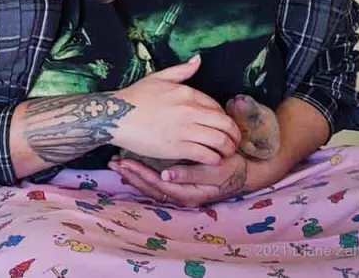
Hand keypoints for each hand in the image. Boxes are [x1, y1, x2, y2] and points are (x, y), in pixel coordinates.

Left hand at [110, 152, 248, 207]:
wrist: (244, 173)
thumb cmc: (230, 169)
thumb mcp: (214, 171)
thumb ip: (191, 173)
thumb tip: (165, 174)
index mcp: (188, 195)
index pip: (157, 185)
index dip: (141, 175)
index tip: (126, 162)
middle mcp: (180, 197)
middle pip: (149, 188)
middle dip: (131, 175)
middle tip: (114, 162)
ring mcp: (179, 192)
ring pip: (150, 187)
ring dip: (133, 175)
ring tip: (117, 163)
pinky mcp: (178, 185)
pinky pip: (155, 183)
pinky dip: (142, 175)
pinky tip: (131, 166)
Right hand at [111, 55, 241, 165]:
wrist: (115, 116)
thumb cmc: (135, 97)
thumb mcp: (158, 77)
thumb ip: (181, 70)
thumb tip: (198, 59)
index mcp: (188, 93)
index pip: (218, 108)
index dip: (223, 118)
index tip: (222, 126)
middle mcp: (190, 111)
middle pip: (226, 125)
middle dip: (234, 136)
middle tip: (233, 142)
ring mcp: (185, 130)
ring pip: (220, 141)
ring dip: (227, 149)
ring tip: (225, 153)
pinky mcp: (178, 148)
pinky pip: (206, 155)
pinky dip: (214, 159)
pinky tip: (212, 159)